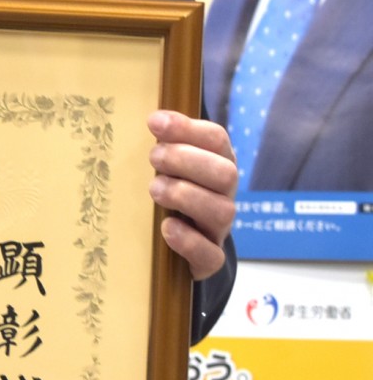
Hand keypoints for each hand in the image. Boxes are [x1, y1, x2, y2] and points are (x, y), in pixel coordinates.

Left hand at [147, 110, 236, 280]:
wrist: (186, 249)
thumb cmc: (173, 194)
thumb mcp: (169, 167)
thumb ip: (165, 144)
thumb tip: (153, 119)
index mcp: (216, 164)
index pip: (217, 140)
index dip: (188, 129)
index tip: (154, 123)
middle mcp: (223, 195)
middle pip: (225, 173)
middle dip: (187, 161)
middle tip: (154, 158)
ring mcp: (218, 229)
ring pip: (222, 211)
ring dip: (186, 196)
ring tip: (156, 190)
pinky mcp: (209, 260)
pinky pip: (210, 254)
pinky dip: (189, 240)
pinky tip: (167, 228)